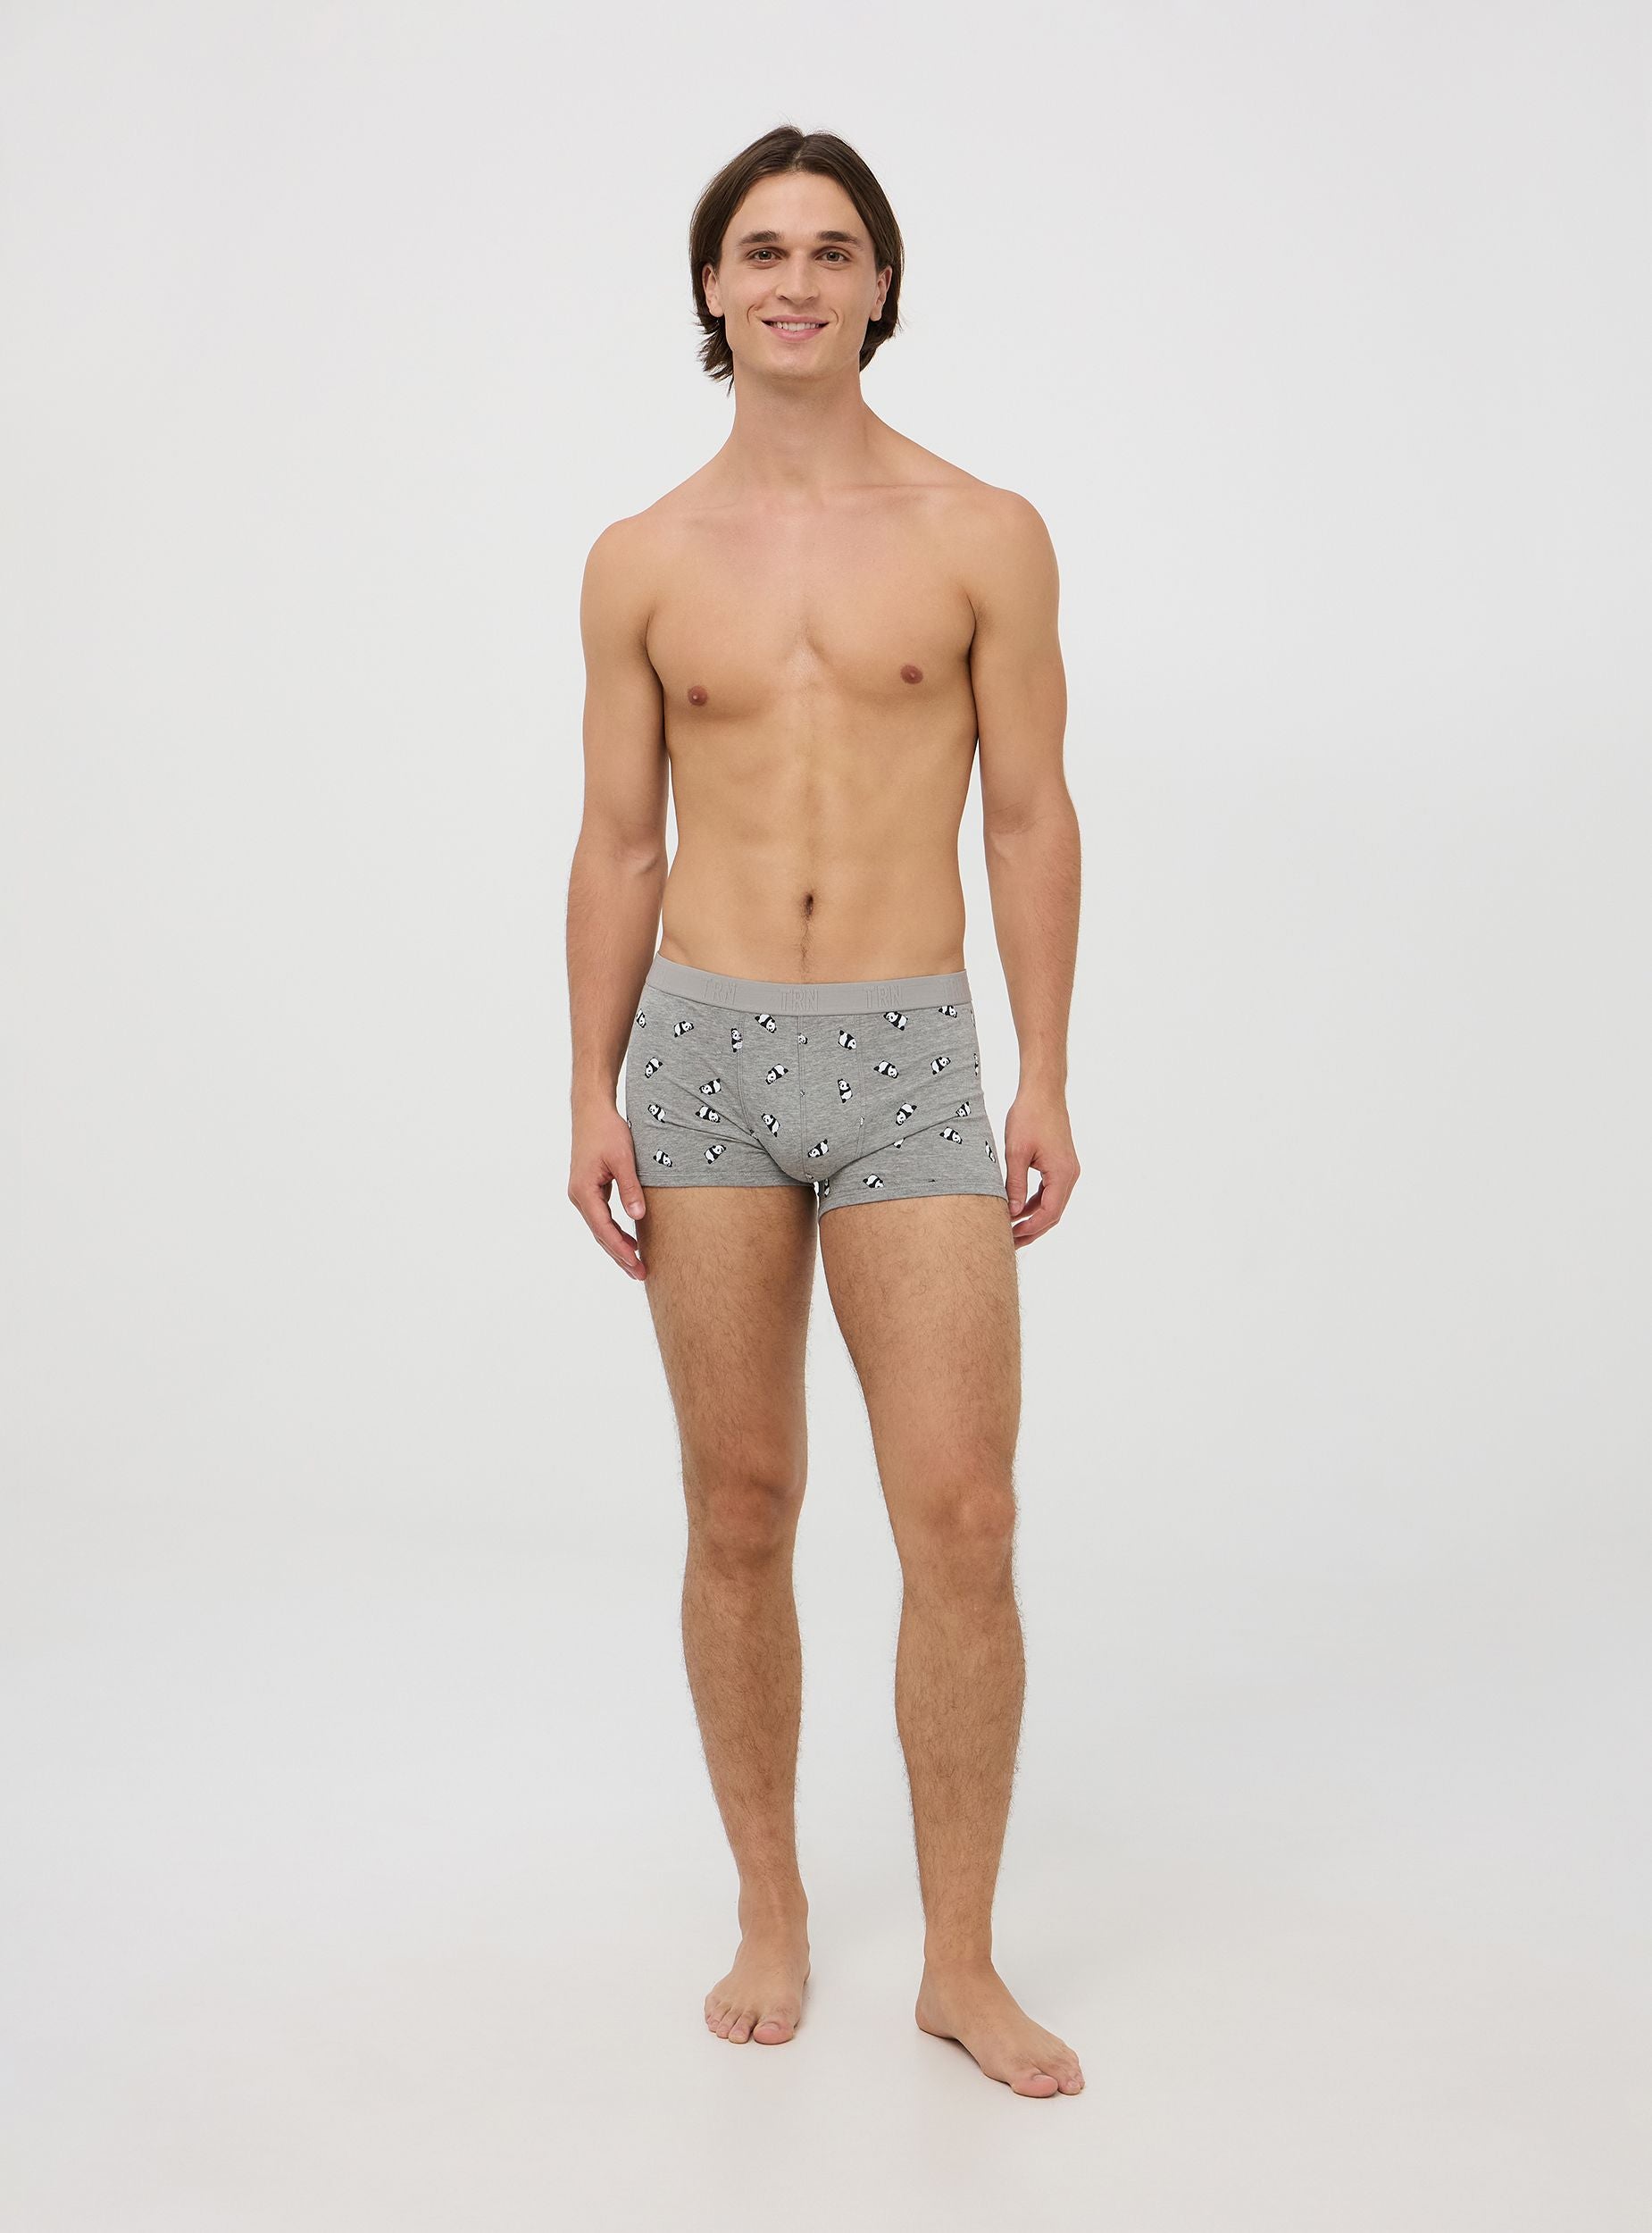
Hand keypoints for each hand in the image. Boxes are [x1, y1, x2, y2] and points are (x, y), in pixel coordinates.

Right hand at [568, 1102, 648, 1279]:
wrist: (591, 1111)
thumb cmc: (607, 1131)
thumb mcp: (623, 1159)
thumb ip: (630, 1188)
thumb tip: (638, 1217)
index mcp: (584, 1191)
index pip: (603, 1229)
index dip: (621, 1249)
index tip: (637, 1265)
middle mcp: (579, 1196)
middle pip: (600, 1234)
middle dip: (620, 1256)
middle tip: (641, 1274)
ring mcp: (582, 1194)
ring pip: (600, 1228)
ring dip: (617, 1247)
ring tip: (636, 1265)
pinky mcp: (589, 1190)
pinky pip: (601, 1218)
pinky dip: (614, 1232)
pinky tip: (629, 1241)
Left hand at [1002, 1089, 1078, 1247]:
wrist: (1043, 1092)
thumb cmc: (1029, 1117)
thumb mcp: (1015, 1152)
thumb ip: (1015, 1184)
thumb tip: (1013, 1213)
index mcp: (1062, 1174)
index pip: (1049, 1213)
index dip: (1030, 1229)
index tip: (1010, 1238)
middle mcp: (1070, 1175)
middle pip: (1053, 1214)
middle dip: (1032, 1230)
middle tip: (1009, 1243)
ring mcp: (1067, 1170)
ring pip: (1052, 1204)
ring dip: (1033, 1218)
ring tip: (1011, 1230)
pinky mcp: (1061, 1164)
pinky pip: (1050, 1191)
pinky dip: (1035, 1203)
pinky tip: (1018, 1209)